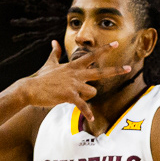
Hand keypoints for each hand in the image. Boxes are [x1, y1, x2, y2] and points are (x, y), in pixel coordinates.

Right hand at [17, 40, 131, 124]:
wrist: (30, 89)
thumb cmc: (41, 78)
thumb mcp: (49, 64)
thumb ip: (54, 53)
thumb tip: (54, 42)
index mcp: (73, 66)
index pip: (92, 56)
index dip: (104, 49)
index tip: (116, 44)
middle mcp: (76, 74)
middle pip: (100, 72)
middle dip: (115, 70)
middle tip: (129, 68)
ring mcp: (73, 85)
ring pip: (92, 91)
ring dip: (87, 97)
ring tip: (74, 97)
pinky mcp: (69, 96)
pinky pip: (83, 106)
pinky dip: (87, 113)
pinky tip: (91, 118)